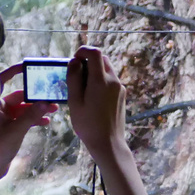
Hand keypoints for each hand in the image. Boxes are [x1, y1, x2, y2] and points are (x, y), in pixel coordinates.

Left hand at [0, 62, 57, 190]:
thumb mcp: (16, 130)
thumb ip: (31, 115)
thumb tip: (46, 101)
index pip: (2, 81)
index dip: (14, 72)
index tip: (29, 67)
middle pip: (17, 96)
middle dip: (35, 96)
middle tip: (51, 95)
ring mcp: (1, 119)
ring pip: (22, 108)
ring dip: (37, 108)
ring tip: (54, 109)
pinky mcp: (7, 129)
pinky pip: (22, 119)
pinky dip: (32, 119)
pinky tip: (45, 122)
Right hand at [67, 46, 127, 161]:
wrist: (108, 143)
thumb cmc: (88, 124)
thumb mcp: (75, 101)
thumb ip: (74, 79)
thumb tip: (74, 61)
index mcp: (101, 81)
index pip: (95, 53)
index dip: (83, 51)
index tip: (74, 59)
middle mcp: (114, 81)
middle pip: (102, 60)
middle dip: (88, 61)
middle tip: (75, 73)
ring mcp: (120, 88)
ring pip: (107, 70)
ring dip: (94, 71)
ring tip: (81, 86)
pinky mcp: (121, 95)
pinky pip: (110, 81)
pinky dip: (100, 80)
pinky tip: (90, 96)